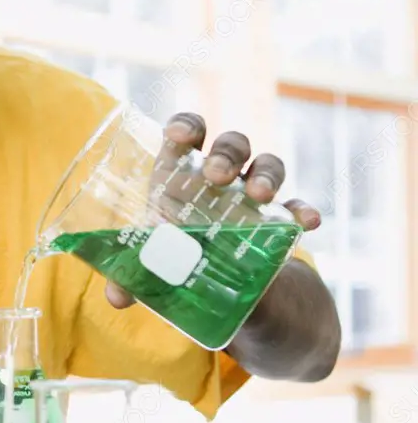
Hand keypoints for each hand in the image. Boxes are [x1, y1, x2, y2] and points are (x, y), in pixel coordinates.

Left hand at [106, 112, 322, 308]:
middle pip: (231, 145)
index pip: (187, 134)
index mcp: (180, 175)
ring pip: (268, 165)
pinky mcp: (279, 221)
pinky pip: (295, 208)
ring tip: (260, 194)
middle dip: (227, 153)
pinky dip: (302, 211)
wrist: (222, 286)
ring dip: (266, 174)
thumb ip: (131, 276)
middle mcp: (219, 177)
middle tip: (219, 176)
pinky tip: (306, 221)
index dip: (186, 125)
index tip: (180, 135)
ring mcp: (252, 195)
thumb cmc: (175, 254)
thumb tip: (116, 297)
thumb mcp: (152, 263)